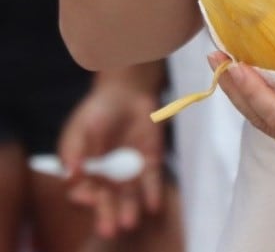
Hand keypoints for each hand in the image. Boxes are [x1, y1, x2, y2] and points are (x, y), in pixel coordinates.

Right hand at [56, 64, 167, 238]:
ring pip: (129, 196)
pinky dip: (152, 193)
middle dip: (107, 215)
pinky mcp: (150, 163)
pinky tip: (153, 205)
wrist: (127, 93)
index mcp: (85, 174)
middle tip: (109, 230)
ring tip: (130, 222)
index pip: (83, 191)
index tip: (87, 200)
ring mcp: (129, 172)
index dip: (84, 198)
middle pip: (106, 200)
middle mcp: (107, 178)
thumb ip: (74, 150)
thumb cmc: (97, 112)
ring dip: (130, 209)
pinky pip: (152, 181)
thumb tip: (71, 174)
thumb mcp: (80, 127)